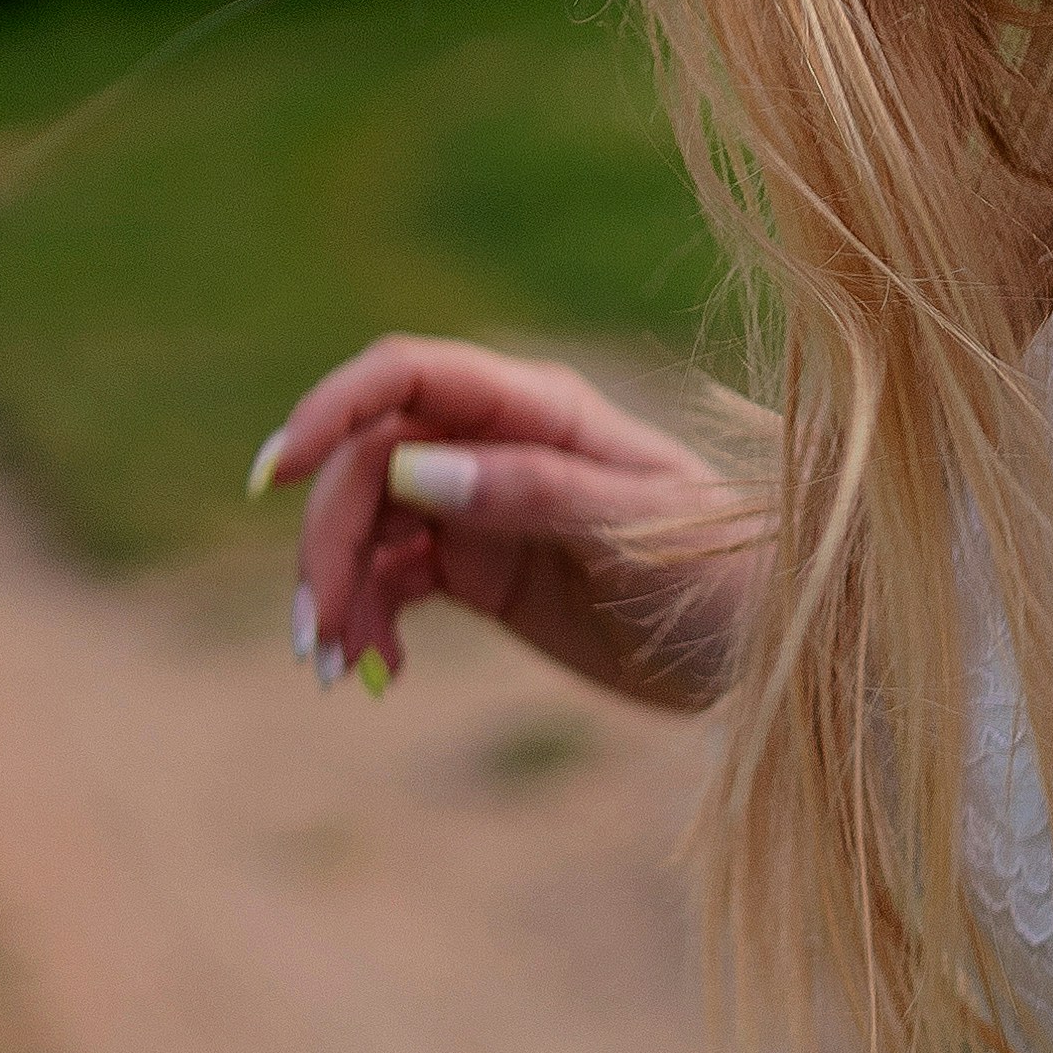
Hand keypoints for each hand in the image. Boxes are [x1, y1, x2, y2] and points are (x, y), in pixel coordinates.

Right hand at [253, 334, 760, 712]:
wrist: (774, 647)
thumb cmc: (728, 571)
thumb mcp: (637, 532)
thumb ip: (533, 493)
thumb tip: (415, 469)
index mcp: (538, 410)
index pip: (406, 378)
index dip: (332, 410)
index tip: (278, 472)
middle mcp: (497, 447)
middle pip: (367, 466)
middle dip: (327, 542)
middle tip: (318, 634)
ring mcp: (482, 509)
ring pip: (367, 528)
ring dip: (335, 591)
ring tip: (336, 670)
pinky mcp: (480, 573)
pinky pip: (392, 582)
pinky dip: (369, 623)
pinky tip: (376, 674)